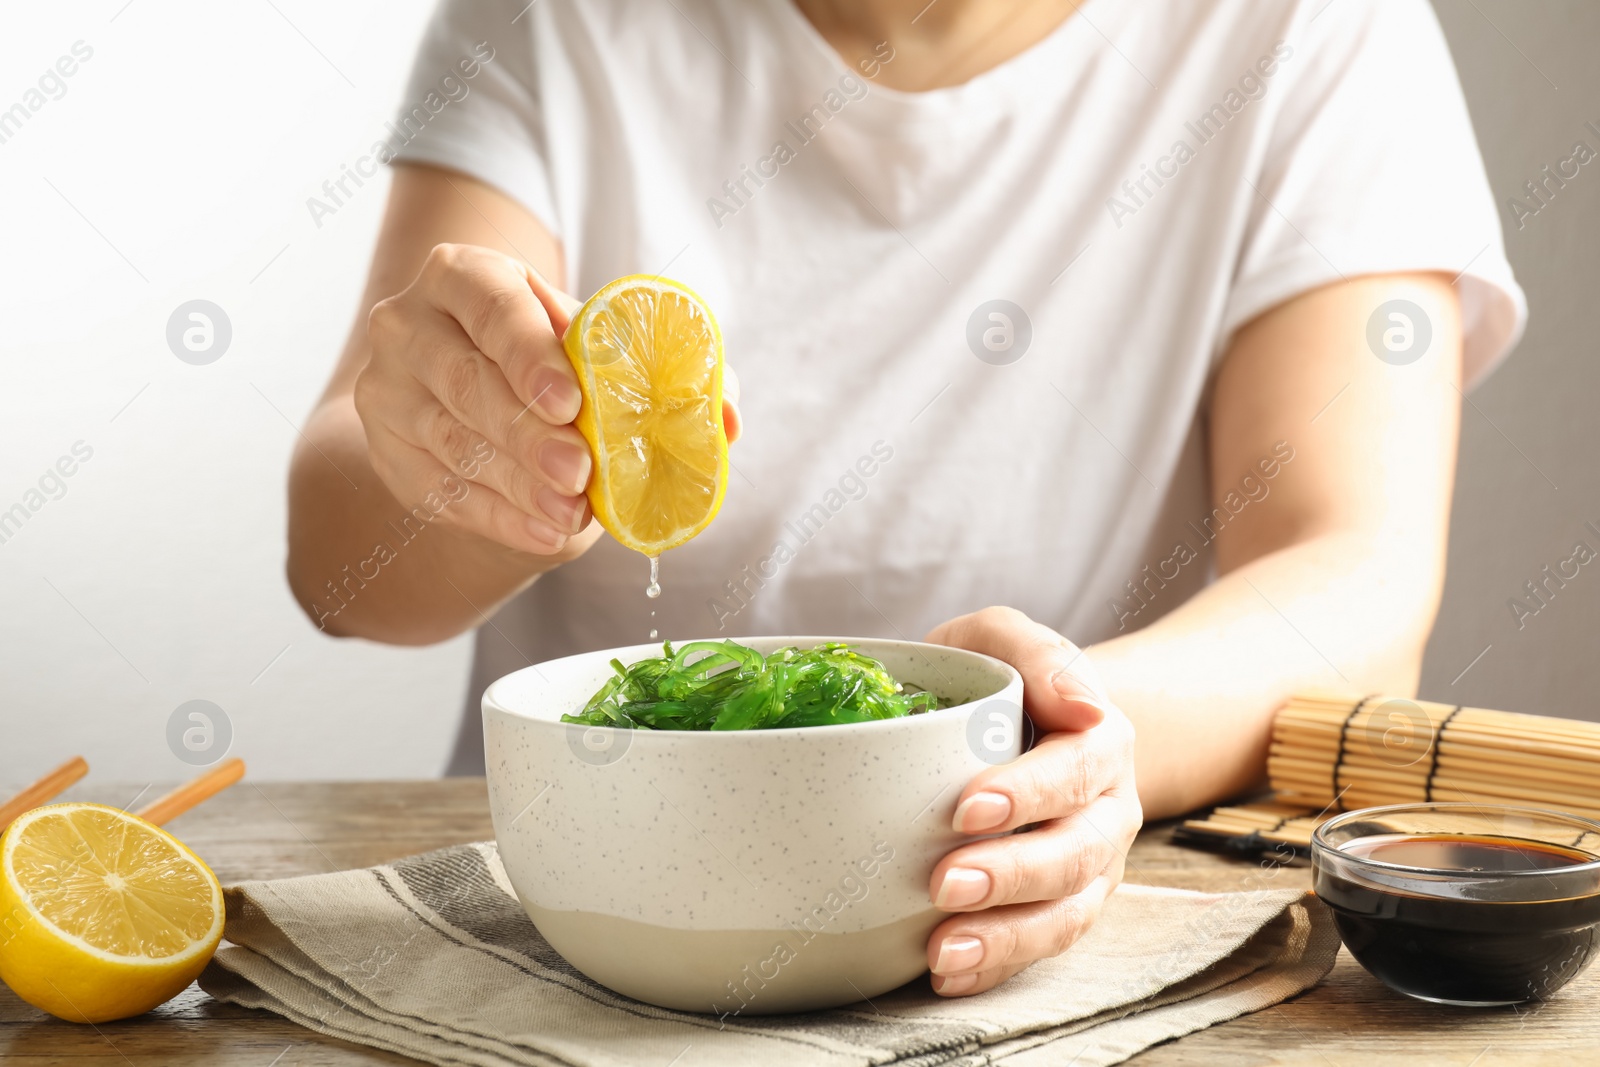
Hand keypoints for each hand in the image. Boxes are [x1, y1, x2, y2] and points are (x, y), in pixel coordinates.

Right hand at [357, 243, 741, 557]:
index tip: (570, 401)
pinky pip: (441, 491)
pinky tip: (544, 532)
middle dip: (527, 434)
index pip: (490, 306)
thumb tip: (727, 418)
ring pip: (452, 442)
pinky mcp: (388, 451)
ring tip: (571, 513)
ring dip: (517, 485)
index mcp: (465, 275)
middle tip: (579, 473)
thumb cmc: (556, 363)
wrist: (485, 402)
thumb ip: (669, 372)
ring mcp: (388, 389)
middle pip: (465, 381)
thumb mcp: (603, 350)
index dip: (528, 354)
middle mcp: (409, 324)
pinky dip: (499, 516)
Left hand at [922, 606, 1141, 995]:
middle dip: (1009, 874)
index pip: (1073, 772)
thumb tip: (1081, 703)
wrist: (1029, 725)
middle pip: (1074, 854)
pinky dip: (998, 966)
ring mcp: (1090, 867)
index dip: (1026, 794)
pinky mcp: (1063, 908)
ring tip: (943, 949)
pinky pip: (1040, 947)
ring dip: (1006, 937)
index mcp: (1100, 742)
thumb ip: (1034, 651)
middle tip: (943, 883)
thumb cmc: (1002, 681)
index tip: (965, 808)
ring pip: (1065, 913)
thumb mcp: (1005, 639)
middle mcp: (1107, 811)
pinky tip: (947, 972)